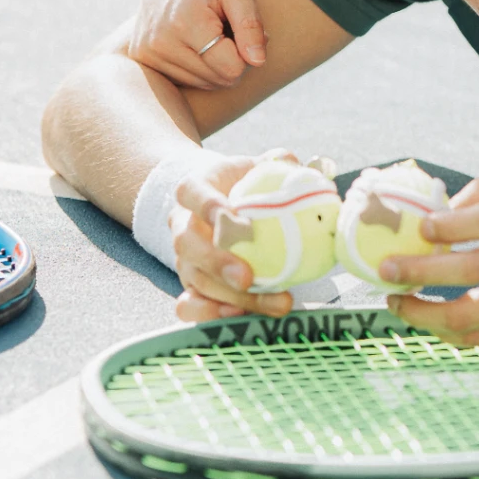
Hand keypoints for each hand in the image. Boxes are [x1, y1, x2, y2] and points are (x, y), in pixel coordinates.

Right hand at [129, 0, 267, 90]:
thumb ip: (250, 23)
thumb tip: (258, 62)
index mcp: (184, 23)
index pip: (232, 68)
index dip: (247, 50)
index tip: (240, 25)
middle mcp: (159, 43)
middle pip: (219, 79)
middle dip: (232, 56)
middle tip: (226, 24)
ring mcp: (147, 52)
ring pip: (204, 83)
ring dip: (215, 61)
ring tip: (209, 28)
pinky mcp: (142, 56)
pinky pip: (186, 79)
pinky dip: (198, 63)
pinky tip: (194, 37)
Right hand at [171, 153, 296, 322]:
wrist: (216, 204)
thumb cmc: (241, 184)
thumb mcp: (256, 166)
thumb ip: (276, 161)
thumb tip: (296, 163)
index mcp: (194, 190)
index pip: (192, 193)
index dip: (208, 206)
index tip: (232, 218)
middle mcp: (182, 226)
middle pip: (188, 245)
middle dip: (217, 263)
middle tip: (247, 277)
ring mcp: (185, 258)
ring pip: (196, 280)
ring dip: (231, 297)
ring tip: (275, 303)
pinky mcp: (192, 284)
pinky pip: (190, 305)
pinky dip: (213, 314)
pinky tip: (245, 317)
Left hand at [382, 157, 478, 343]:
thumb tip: (436, 212)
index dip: (449, 227)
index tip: (421, 228)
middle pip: (473, 270)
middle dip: (421, 273)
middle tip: (387, 270)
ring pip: (473, 315)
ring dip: (426, 313)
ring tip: (396, 302)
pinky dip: (449, 332)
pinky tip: (427, 319)